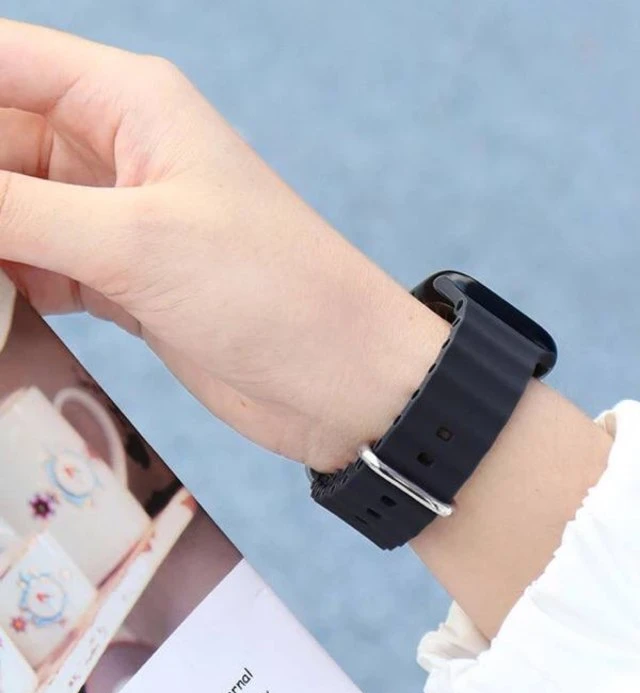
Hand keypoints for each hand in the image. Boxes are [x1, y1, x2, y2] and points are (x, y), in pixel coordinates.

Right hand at [0, 19, 447, 469]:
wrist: (341, 378)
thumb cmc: (272, 292)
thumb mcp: (134, 239)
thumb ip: (10, 207)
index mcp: (130, 103)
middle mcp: (120, 151)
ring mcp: (118, 221)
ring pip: (7, 211)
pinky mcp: (124, 282)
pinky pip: (33, 267)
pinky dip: (2, 286)